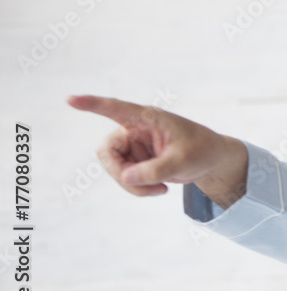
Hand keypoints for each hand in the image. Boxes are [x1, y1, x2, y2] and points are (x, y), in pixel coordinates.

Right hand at [67, 95, 247, 206]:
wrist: (211, 161)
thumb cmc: (201, 151)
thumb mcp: (184, 161)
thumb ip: (156, 169)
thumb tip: (126, 177)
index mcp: (148, 118)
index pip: (116, 109)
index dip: (93, 104)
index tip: (70, 100)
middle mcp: (135, 129)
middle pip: (107, 152)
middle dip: (121, 174)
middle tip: (144, 189)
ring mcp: (132, 146)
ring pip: (114, 169)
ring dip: (133, 185)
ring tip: (160, 190)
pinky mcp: (134, 161)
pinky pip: (124, 178)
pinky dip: (138, 188)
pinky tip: (159, 189)